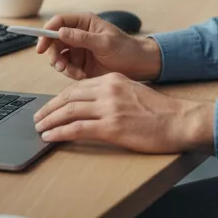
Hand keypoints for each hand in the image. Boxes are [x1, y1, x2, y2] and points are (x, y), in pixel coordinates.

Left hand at [33, 73, 213, 152]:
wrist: (179, 120)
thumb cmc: (161, 111)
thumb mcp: (132, 92)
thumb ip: (112, 94)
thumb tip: (92, 106)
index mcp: (112, 79)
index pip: (77, 87)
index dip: (59, 98)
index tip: (49, 107)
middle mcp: (108, 89)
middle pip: (69, 97)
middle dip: (49, 108)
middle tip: (37, 118)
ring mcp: (109, 107)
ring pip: (69, 111)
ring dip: (50, 120)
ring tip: (40, 129)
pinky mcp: (112, 127)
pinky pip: (77, 129)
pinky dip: (60, 133)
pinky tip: (51, 137)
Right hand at [36, 12, 161, 80]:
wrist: (138, 66)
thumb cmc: (126, 49)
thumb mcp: (104, 42)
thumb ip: (82, 37)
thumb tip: (60, 32)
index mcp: (84, 23)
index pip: (58, 22)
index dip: (47, 32)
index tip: (41, 46)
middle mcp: (78, 35)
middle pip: (54, 41)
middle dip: (54, 54)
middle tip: (60, 65)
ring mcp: (79, 50)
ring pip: (59, 56)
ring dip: (62, 66)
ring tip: (75, 73)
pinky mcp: (80, 64)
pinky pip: (67, 68)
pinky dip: (70, 73)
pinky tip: (81, 76)